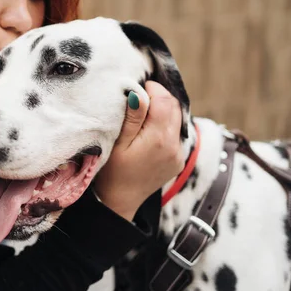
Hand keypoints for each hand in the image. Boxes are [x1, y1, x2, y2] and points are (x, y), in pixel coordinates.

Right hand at [94, 81, 183, 221]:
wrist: (119, 201)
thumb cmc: (112, 172)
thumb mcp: (117, 143)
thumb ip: (133, 118)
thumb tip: (141, 93)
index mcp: (159, 139)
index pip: (165, 100)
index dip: (152, 89)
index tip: (136, 89)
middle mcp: (174, 145)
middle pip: (174, 106)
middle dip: (159, 96)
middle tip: (139, 97)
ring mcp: (178, 153)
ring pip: (177, 118)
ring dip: (163, 110)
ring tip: (144, 112)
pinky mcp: (178, 160)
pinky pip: (176, 133)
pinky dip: (166, 124)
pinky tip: (149, 129)